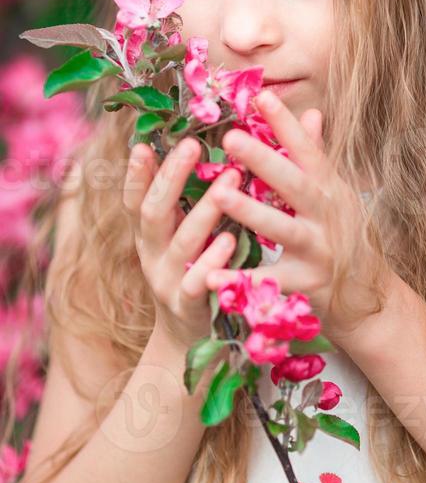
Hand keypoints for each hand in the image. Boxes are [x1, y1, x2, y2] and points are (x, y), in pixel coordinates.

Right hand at [123, 137, 241, 347]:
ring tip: (230, 178)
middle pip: (153, 213)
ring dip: (206, 209)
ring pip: (182, 242)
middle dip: (171, 177)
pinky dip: (213, 261)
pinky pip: (199, 283)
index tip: (142, 144)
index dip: (136, 174)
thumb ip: (183, 201)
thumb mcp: (180, 236)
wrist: (192, 338)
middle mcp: (152, 256)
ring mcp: (168, 282)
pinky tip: (232, 240)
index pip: (135, 200)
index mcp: (149, 236)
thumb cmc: (195, 271)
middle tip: (192, 145)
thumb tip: (190, 148)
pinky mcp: (191, 307)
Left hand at [204, 90, 390, 343]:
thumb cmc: (344, 236)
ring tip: (219, 196)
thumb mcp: (336, 194)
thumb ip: (318, 155)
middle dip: (264, 160)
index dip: (286, 123)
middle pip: (294, 183)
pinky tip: (209, 275)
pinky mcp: (307, 284)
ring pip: (283, 229)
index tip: (261, 96)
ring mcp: (319, 250)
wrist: (369, 296)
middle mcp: (328, 215)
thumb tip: (312, 111)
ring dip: (251, 212)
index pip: (308, 150)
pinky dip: (240, 280)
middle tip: (230, 137)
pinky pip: (269, 281)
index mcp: (330, 189)